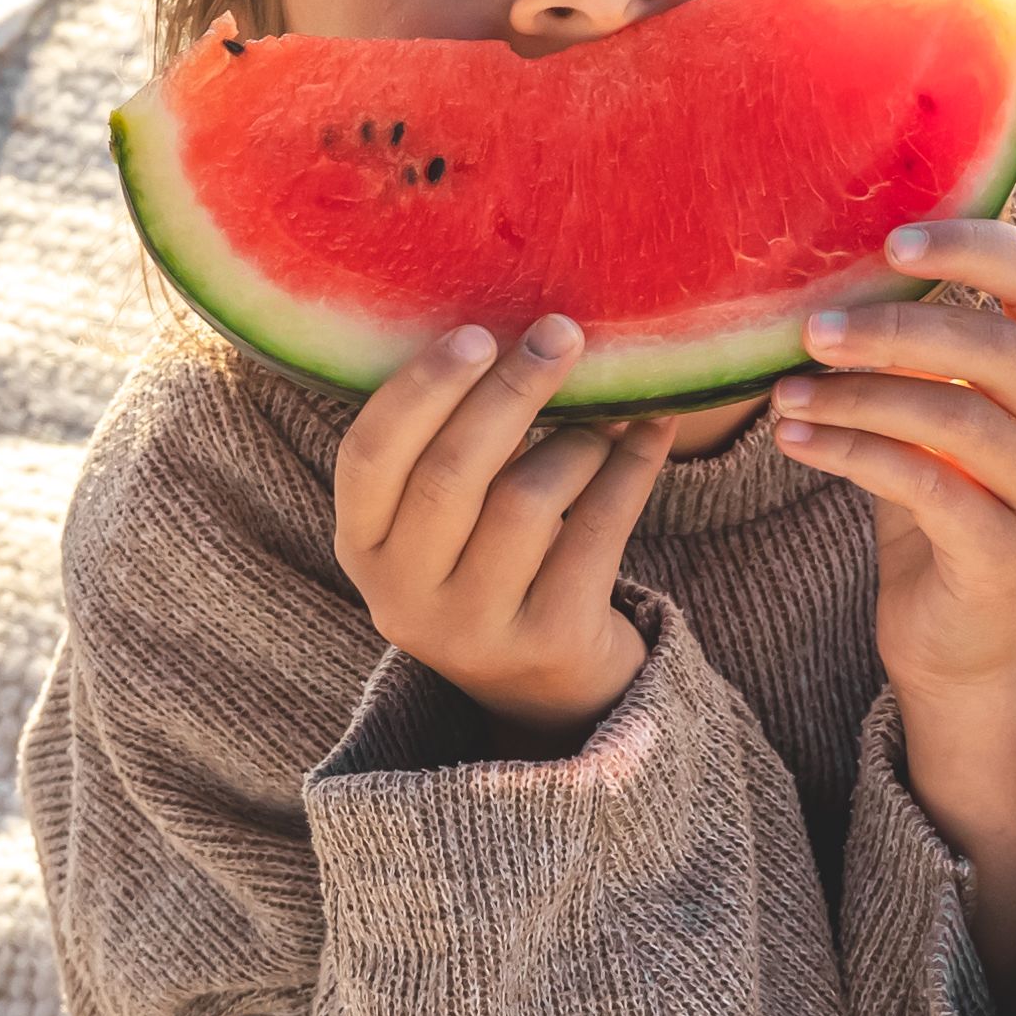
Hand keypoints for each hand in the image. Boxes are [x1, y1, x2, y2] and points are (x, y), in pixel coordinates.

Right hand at [332, 319, 683, 747]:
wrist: (553, 691)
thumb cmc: (497, 565)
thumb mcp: (446, 520)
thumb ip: (449, 443)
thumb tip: (514, 325)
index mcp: (363, 548)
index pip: (370, 456)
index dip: (421, 389)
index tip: (477, 333)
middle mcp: (403, 597)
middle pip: (451, 473)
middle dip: (512, 391)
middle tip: (561, 334)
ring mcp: (475, 629)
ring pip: (527, 501)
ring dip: (576, 441)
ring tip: (604, 415)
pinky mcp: (549, 641)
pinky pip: (596, 532)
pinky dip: (629, 469)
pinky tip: (651, 427)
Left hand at [772, 220, 1015, 711]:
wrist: (961, 640)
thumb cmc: (941, 505)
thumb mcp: (937, 414)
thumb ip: (922, 349)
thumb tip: (839, 265)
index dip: (973, 246)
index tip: (889, 243)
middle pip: (997, 347)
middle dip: (893, 330)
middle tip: (810, 329)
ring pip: (958, 418)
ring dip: (858, 397)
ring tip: (785, 393)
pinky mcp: (1012, 555)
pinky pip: (927, 485)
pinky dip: (852, 454)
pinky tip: (794, 441)